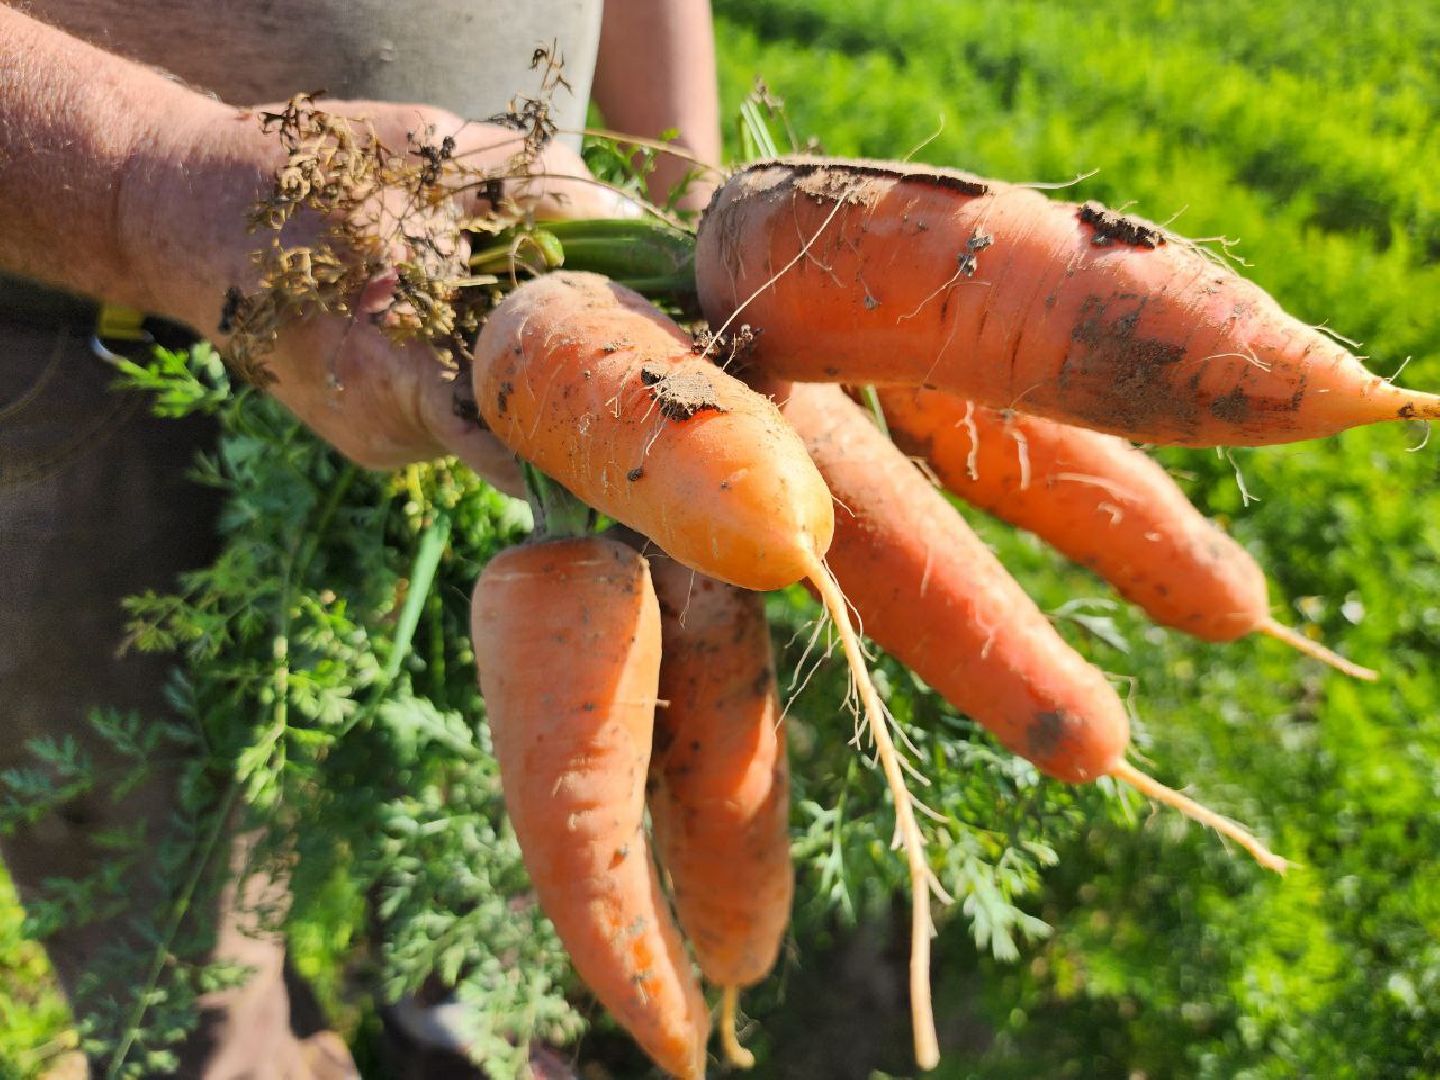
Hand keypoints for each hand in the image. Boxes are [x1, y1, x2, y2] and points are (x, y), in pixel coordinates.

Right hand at [123, 99, 632, 491]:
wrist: (189, 220)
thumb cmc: (319, 174)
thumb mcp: (433, 151)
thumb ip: (539, 186)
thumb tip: (632, 221)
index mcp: (405, 356)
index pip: (522, 437)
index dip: (584, 429)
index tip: (638, 413)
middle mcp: (393, 421)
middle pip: (515, 436)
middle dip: (559, 398)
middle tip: (601, 364)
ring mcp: (380, 441)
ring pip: (482, 429)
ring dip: (506, 382)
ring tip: (491, 319)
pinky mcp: (369, 445)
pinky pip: (445, 425)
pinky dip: (461, 387)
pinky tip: (437, 336)